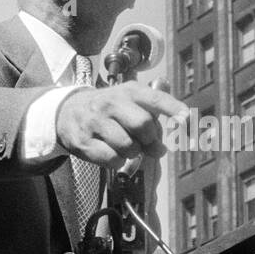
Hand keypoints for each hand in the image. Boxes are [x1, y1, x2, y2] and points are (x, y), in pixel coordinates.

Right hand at [55, 80, 186, 167]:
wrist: (66, 111)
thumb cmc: (109, 109)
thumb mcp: (129, 99)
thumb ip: (155, 111)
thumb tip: (175, 130)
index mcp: (129, 92)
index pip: (155, 98)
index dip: (174, 109)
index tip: (188, 119)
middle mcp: (111, 103)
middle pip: (143, 124)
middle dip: (151, 140)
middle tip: (150, 145)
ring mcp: (96, 122)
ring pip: (128, 145)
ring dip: (133, 152)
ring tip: (127, 146)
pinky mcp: (84, 142)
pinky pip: (111, 159)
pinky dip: (118, 161)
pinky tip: (112, 153)